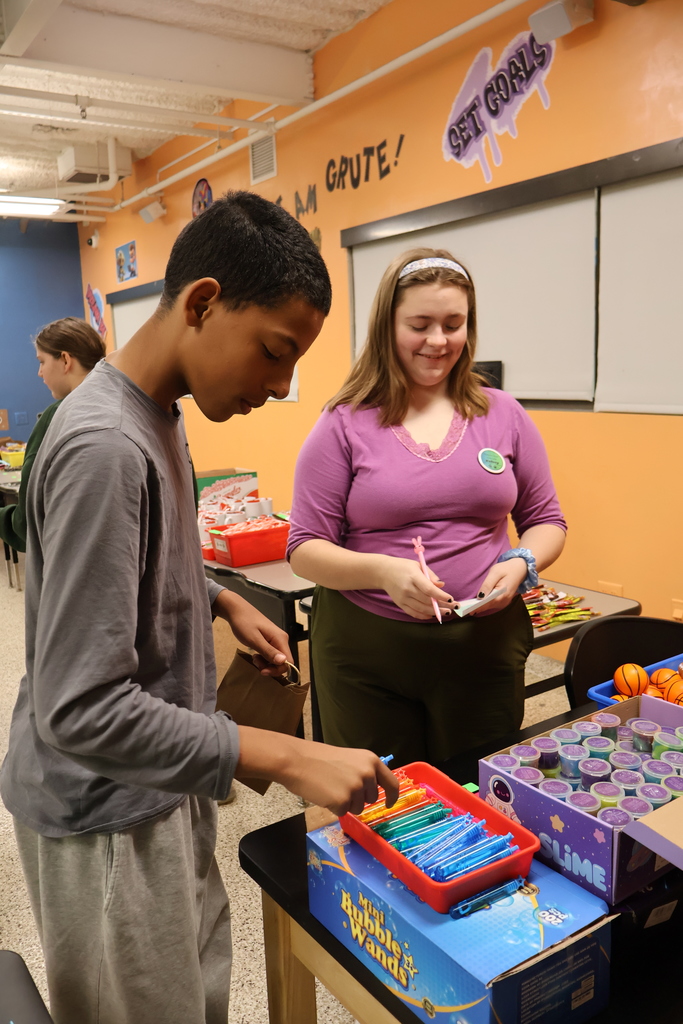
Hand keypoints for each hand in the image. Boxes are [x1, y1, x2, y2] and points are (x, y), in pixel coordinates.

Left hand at [213, 591, 292, 676]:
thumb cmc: (244, 623)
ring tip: (254, 658)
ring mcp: (277, 640)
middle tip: (256, 663)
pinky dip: (264, 658)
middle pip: (283, 662)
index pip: (288, 661)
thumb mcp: (254, 639)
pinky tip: (256, 654)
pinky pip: (272, 654)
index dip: (277, 670)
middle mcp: (282, 640)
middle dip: (270, 667)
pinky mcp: (271, 640)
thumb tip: (283, 662)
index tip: (263, 670)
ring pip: (277, 659)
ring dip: (266, 663)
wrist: (237, 611)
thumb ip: (269, 651)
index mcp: (280, 639)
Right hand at [236, 730, 399, 815]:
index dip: (392, 796)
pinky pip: (342, 812)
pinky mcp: (343, 801)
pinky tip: (323, 794)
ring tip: (329, 787)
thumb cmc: (319, 758)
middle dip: (358, 797)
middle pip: (371, 798)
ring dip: (345, 802)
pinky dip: (333, 807)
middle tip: (339, 785)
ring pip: (357, 807)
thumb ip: (363, 771)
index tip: (389, 803)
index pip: (391, 783)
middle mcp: (368, 774)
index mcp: (371, 760)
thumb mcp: (350, 759)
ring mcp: (356, 788)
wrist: (297, 760)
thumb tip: (371, 789)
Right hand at [380, 556, 455, 619]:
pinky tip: (433, 614)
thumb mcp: (418, 565)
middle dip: (442, 605)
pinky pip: (414, 613)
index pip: (429, 589)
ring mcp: (403, 598)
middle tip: (453, 607)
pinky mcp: (400, 604)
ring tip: (446, 613)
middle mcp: (407, 589)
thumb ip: (431, 575)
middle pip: (427, 601)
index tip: (450, 599)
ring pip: (422, 609)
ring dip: (436, 612)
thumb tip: (442, 585)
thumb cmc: (403, 567)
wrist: (384, 572)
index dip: (441, 595)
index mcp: (413, 576)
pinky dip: (424, 615)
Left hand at [469, 558, 526, 614]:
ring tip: (466, 607)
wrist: (521, 569)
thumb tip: (480, 596)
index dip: (475, 607)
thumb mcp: (495, 572)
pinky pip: (492, 604)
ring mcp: (504, 602)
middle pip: (487, 606)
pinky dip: (484, 604)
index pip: (486, 603)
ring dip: (479, 607)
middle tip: (462, 609)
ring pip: (489, 607)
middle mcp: (504, 601)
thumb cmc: (507, 568)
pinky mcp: (503, 601)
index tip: (465, 610)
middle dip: (475, 607)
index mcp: (502, 594)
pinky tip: (476, 604)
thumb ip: (488, 584)